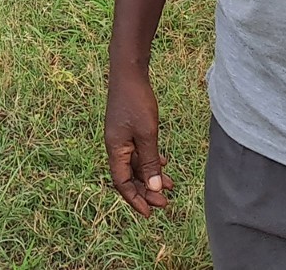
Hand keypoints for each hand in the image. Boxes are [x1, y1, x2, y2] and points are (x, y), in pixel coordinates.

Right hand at [105, 66, 173, 215]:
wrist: (129, 73)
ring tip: (170, 185)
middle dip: (146, 191)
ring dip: (151, 176)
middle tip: (165, 203)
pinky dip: (150, 161)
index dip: (135, 199)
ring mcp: (122, 137)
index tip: (150, 213)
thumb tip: (153, 187)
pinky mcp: (128, 129)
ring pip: (136, 165)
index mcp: (115, 149)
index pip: (122, 183)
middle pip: (129, 176)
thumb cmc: (136, 101)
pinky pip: (138, 152)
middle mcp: (116, 146)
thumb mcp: (147, 134)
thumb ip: (149, 161)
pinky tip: (164, 164)